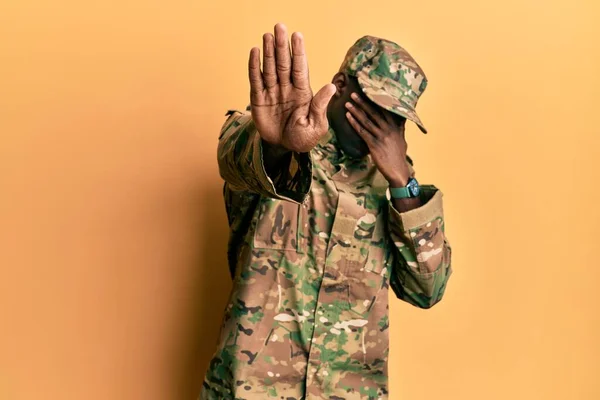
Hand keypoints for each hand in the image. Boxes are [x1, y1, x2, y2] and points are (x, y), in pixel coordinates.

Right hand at [248, 23, 335, 152]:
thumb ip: (320, 106)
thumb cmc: (303, 138)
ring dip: (268, 52)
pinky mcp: (259, 99)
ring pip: (270, 68)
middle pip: (284, 63)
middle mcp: (287, 88)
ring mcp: (272, 92)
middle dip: (282, 46)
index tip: (297, 35)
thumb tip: (331, 86)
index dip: (298, 52)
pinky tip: (255, 51)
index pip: (300, 68)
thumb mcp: (316, 126)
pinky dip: (254, 66)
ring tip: (267, 35)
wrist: (283, 149)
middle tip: (280, 26)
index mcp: (303, 92)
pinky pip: (256, 80)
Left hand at [345, 92, 410, 186]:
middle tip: (353, 94)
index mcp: (395, 126)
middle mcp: (389, 129)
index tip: (368, 91)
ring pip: (366, 120)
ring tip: (347, 103)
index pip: (384, 109)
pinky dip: (354, 123)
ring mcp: (381, 136)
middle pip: (373, 112)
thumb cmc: (398, 155)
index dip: (375, 100)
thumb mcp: (402, 139)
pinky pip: (362, 131)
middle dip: (362, 102)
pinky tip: (347, 117)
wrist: (398, 170)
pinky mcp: (374, 144)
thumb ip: (399, 127)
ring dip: (356, 111)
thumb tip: (401, 118)